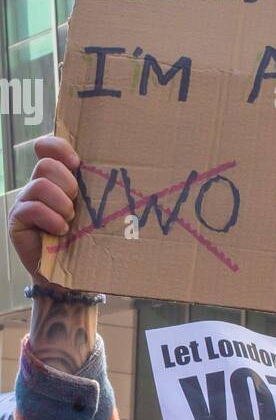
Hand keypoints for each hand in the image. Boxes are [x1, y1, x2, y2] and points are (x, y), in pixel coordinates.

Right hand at [8, 136, 80, 279]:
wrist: (67, 273)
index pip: (47, 147)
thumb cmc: (83, 238)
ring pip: (40, 184)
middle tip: (76, 204)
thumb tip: (115, 170)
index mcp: (55, 177)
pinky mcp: (17, 219)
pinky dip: (51, 219)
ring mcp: (24, 201)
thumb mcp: (91, 209)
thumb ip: (92, 189)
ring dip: (61, 203)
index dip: (59, 147)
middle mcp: (37, 185)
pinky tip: (60, 230)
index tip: (77, 162)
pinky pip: (31, 208)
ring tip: (69, 220)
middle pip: (46, 165)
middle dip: (67, 183)